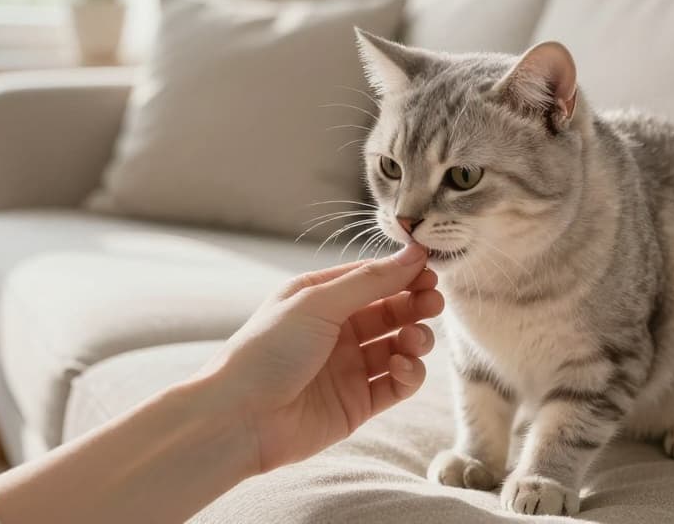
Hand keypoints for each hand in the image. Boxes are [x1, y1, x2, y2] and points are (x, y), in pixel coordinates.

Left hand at [197, 244, 443, 472]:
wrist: (239, 418)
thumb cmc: (267, 351)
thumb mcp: (316, 303)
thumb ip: (369, 281)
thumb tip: (413, 254)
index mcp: (319, 298)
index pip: (371, 278)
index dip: (402, 273)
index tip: (430, 268)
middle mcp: (335, 330)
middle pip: (390, 310)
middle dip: (415, 304)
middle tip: (433, 302)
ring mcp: (347, 368)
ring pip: (398, 346)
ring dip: (416, 338)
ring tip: (414, 339)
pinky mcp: (357, 403)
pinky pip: (397, 384)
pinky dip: (409, 373)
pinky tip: (401, 366)